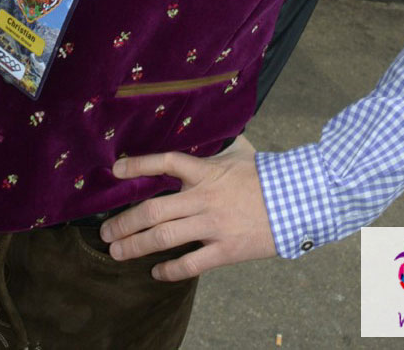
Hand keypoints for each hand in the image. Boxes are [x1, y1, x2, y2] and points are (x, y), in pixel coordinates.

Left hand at [100, 135, 276, 280]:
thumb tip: (217, 130)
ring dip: (135, 246)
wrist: (298, 202)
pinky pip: (190, 264)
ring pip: (164, 238)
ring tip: (117, 252)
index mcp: (208, 172)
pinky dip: (170, 271)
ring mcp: (213, 226)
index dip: (139, 165)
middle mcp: (205, 198)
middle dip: (124, 222)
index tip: (116, 170)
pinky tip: (156, 273)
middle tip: (106, 231)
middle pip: (154, 210)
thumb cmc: (269, 176)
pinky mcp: (225, 251)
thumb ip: (222, 146)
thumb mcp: (243, 153)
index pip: (166, 163)